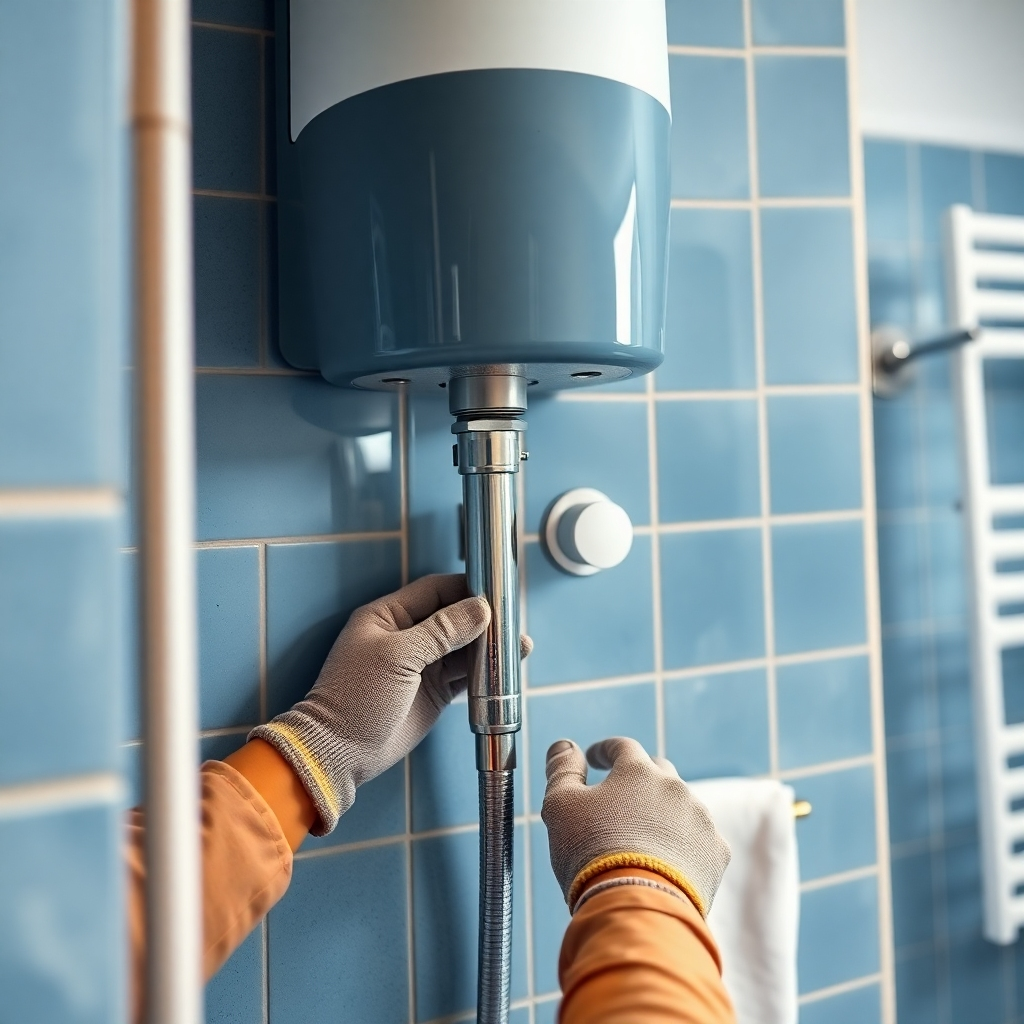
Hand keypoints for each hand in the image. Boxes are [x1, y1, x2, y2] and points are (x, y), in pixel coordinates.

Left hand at [251, 573, 531, 834]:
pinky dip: (485, 674)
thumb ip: (441, 631)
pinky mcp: (433, 692)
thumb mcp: (398, 656)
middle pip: (454, 617)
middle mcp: (407, 637)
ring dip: (489, 647)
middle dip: (483, 619)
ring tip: (518, 647)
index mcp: (388, 616)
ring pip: (463, 647)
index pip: (435, 590)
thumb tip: (479, 609)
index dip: (466, 589)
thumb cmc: (356, 699)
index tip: (496, 592)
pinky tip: (505, 671)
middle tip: (513, 622)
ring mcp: (422, 665)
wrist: (340, 753)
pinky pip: (465, 676)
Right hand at [541, 737, 729, 914]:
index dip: (605, 750)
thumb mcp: (561, 806)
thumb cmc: (592, 853)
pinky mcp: (716, 853)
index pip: (622, 747)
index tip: (594, 758)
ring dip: (664, 812)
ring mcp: (701, 819)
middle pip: (658, 771)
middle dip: (639, 777)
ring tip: (643, 836)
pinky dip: (685, 843)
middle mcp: (675, 788)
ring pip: (682, 805)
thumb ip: (562, 770)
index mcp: (638, 771)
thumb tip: (564, 745)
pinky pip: (701, 839)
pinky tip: (669, 861)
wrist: (637, 908)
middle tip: (621, 795)